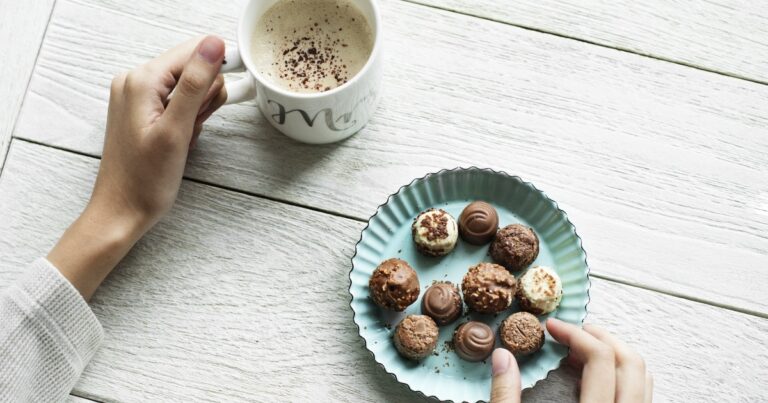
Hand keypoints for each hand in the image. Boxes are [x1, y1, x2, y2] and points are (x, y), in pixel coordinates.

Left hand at [48, 36, 226, 299]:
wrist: (122, 212)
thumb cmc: (145, 181)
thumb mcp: (176, 130)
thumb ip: (196, 84)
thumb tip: (214, 45)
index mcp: (141, 80)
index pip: (194, 51)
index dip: (217, 71)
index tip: (223, 98)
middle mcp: (135, 81)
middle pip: (193, 67)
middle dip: (205, 97)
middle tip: (193, 126)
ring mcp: (137, 95)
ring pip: (189, 85)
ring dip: (197, 110)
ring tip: (185, 136)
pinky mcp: (142, 109)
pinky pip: (178, 100)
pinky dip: (188, 118)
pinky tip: (181, 138)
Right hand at [489, 319, 652, 402]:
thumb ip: (506, 395)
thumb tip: (503, 357)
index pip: (601, 360)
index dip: (575, 335)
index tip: (552, 328)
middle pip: (631, 363)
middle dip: (600, 338)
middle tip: (571, 331)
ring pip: (644, 380)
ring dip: (615, 355)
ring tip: (582, 350)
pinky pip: (641, 396)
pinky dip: (622, 377)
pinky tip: (594, 377)